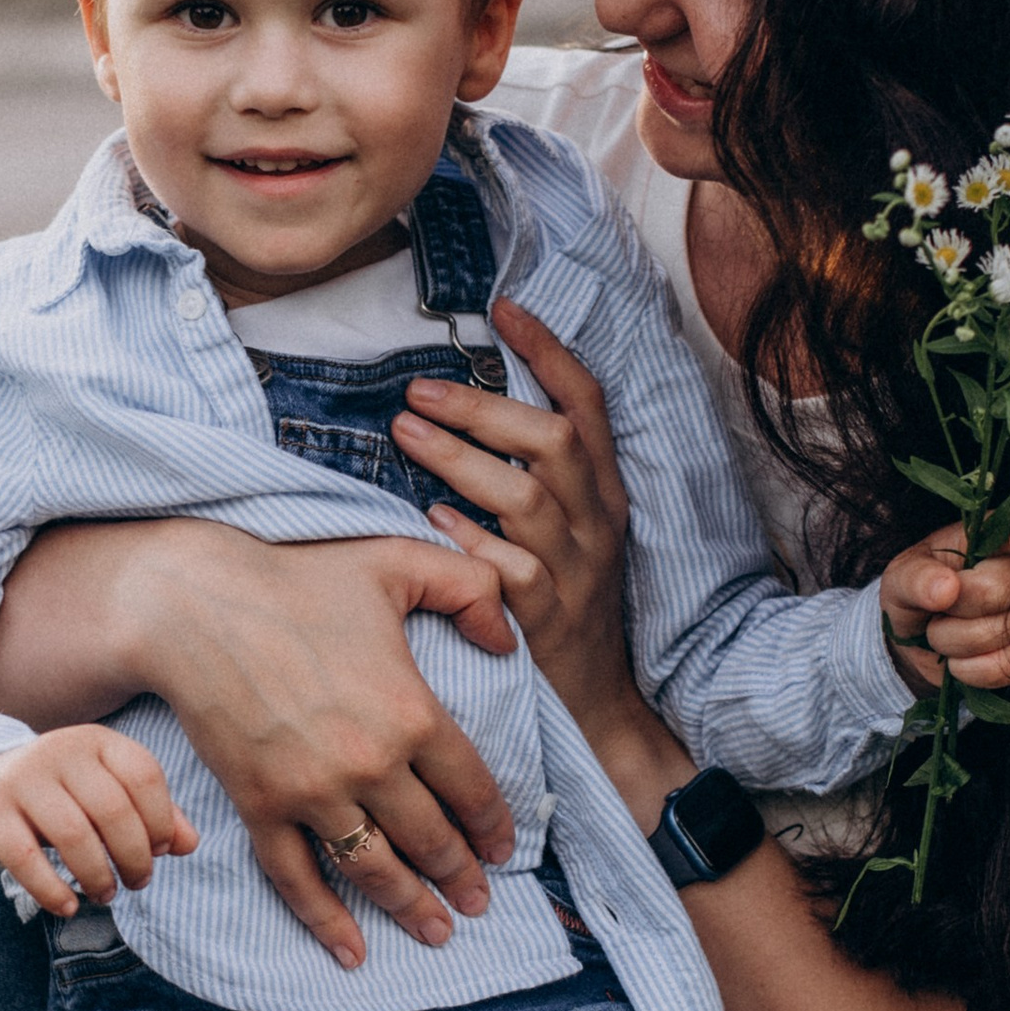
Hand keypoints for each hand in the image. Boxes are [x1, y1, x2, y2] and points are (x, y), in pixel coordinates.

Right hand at [0, 519, 528, 972]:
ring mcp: (311, 792)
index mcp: (411, 711)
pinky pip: (298, 879)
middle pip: (431, 839)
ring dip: (411, 908)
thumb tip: (509, 638)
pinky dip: (326, 922)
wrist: (192, 605)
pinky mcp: (260, 806)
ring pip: (375, 870)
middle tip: (480, 902)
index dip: (494, 827)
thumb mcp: (397, 563)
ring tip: (438, 932)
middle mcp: (368, 764)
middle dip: (462, 878)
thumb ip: (471, 588)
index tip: (503, 850)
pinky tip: (352, 953)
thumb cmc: (296, 579)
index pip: (472, 789)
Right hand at [0, 725, 197, 916]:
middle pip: (113, 810)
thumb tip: (189, 845)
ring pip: (73, 836)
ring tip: (104, 894)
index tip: (158, 851)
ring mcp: (20, 779)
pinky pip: (27, 860)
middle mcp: (58, 750)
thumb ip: (150, 814)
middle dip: (134, 857)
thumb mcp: (103, 793)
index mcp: (95, 741)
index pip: (144, 775)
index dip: (160, 821)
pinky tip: (68, 906)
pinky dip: (53, 891)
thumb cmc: (55, 795)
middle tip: (136, 883)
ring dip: (98, 876)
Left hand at [392, 301, 641, 731]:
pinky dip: (467, 540)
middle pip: (552, 441)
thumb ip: (536, 474)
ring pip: (524, 497)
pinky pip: (509, 569)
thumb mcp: (571, 531)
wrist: (598, 701)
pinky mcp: (547, 618)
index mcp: (605, 492)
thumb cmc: (565, 602)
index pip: (588, 404)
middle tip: (418, 391)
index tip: (502, 309)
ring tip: (405, 434)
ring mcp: (576, 570)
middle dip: (483, 408)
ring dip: (459, 460)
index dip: (548, 351)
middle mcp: (598, 522)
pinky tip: (428, 520)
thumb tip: (472, 410)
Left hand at [878, 511, 1009, 693]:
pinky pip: (1000, 667)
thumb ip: (917, 576)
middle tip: (937, 605)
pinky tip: (955, 657)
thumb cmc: (917, 590)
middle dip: (952, 606)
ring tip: (941, 628)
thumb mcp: (902, 575)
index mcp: (995, 537)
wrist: (916, 638)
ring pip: (995, 634)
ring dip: (950, 639)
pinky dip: (965, 668)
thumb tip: (946, 589)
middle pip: (997, 590)